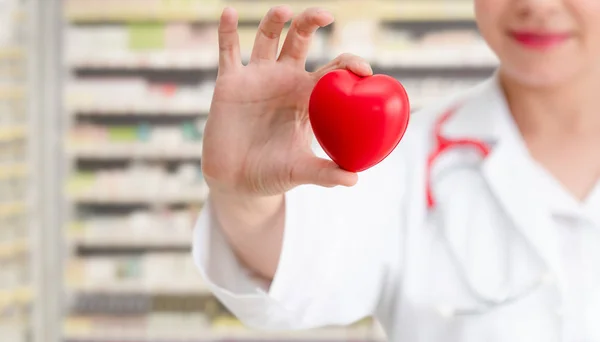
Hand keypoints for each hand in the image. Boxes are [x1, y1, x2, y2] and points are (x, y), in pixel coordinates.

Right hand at [202, 5, 372, 196]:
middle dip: (311, 22)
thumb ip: (324, 173)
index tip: (363, 70)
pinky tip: (228, 13)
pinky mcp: (229, 83)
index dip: (348, 63)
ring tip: (285, 11)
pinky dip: (226, 31)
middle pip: (300, 40)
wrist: (236, 181)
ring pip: (267, 38)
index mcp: (307, 98)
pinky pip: (227, 51)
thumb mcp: (299, 171)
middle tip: (326, 15)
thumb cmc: (272, 174)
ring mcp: (257, 79)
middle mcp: (284, 81)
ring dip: (275, 20)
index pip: (332, 70)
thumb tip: (354, 180)